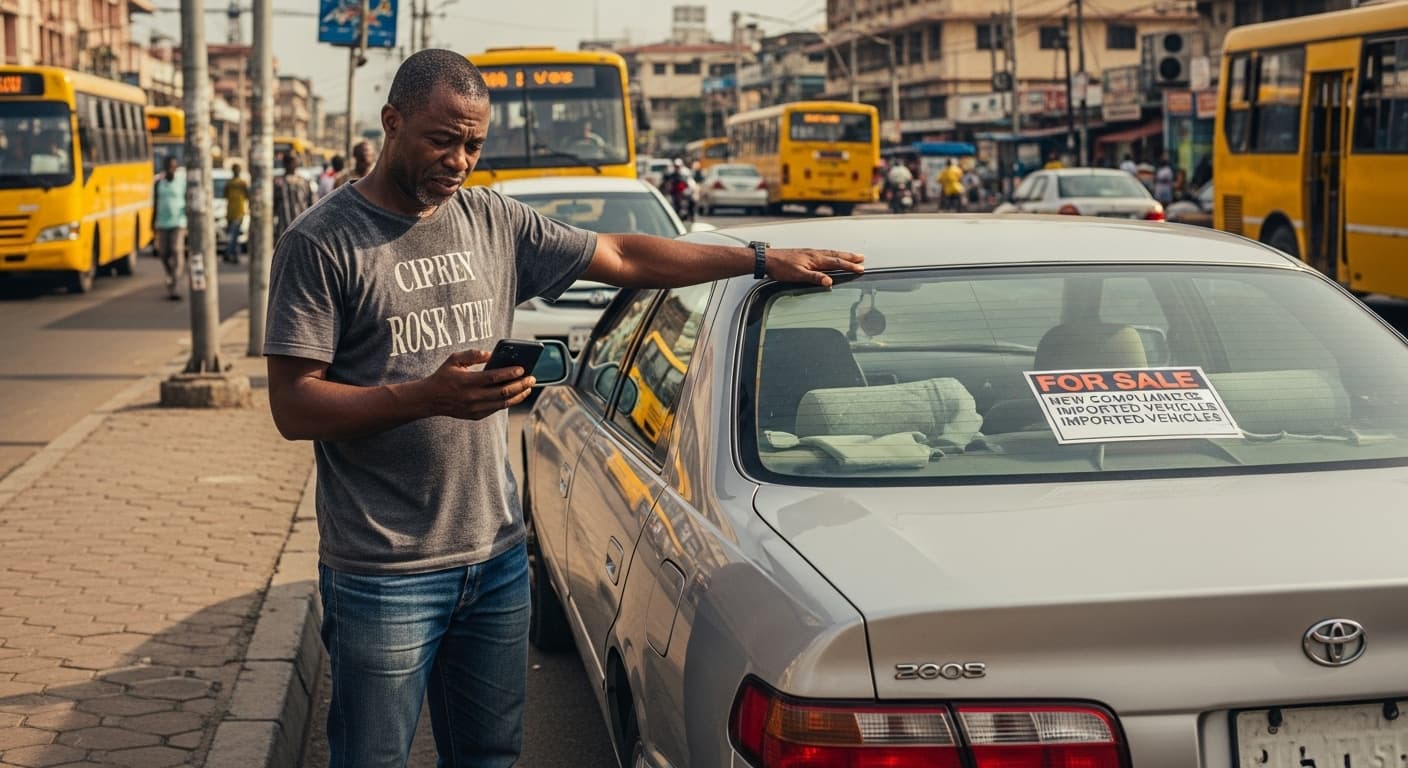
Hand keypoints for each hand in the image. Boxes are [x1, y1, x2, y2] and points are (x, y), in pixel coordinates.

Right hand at [421, 349, 535, 420]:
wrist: (430, 399)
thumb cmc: (443, 376)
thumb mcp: (454, 359)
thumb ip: (472, 354)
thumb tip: (491, 354)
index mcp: (467, 382)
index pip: (494, 377)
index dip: (510, 373)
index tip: (523, 368)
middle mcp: (472, 397)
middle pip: (503, 392)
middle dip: (520, 385)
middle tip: (532, 378)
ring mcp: (475, 408)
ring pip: (503, 404)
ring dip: (518, 395)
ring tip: (528, 388)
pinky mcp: (476, 416)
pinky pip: (496, 409)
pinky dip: (508, 402)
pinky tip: (516, 395)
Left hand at [765, 248, 864, 287]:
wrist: (768, 259)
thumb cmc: (781, 267)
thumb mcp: (798, 275)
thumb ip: (814, 277)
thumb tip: (829, 281)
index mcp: (815, 259)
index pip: (836, 263)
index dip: (849, 266)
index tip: (860, 268)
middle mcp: (814, 254)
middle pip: (836, 255)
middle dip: (850, 257)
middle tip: (862, 258)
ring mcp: (810, 253)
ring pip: (830, 253)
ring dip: (842, 255)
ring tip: (851, 255)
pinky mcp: (805, 254)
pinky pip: (824, 253)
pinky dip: (832, 254)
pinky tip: (831, 256)